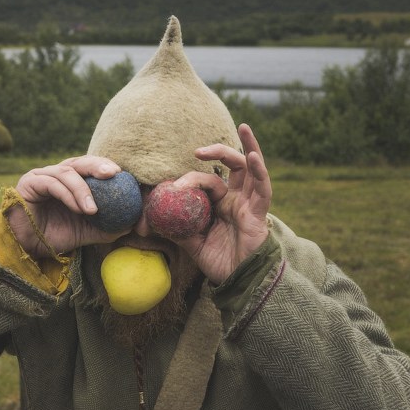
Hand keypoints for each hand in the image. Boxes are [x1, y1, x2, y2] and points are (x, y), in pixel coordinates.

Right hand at [8, 156, 126, 258]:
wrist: (25, 248)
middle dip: (97, 165)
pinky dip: (68, 195)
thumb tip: (131, 225)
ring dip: (83, 190)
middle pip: (79, 162)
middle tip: (114, 173)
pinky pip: (52, 184)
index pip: (89, 166)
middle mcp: (55, 174)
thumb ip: (106, 227)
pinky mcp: (29, 183)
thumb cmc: (53, 236)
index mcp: (69, 180)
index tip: (123, 175)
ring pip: (66, 172)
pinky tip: (79, 209)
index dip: (105, 166)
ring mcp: (41, 176)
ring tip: (93, 210)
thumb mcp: (85, 232)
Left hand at [171, 123, 271, 283]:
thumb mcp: (191, 244)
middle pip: (232, 165)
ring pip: (251, 169)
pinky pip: (262, 187)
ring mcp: (249, 203)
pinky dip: (259, 170)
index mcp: (220, 204)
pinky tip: (253, 156)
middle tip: (197, 150)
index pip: (206, 181)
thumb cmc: (220, 262)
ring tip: (244, 127)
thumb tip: (146, 221)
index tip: (173, 185)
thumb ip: (175, 230)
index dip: (190, 179)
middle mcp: (236, 199)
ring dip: (248, 147)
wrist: (241, 282)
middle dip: (218, 151)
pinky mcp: (259, 212)